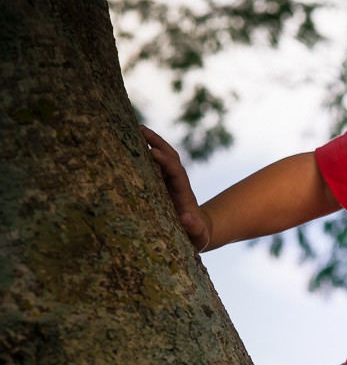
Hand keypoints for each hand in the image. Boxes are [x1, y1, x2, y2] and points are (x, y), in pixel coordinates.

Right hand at [142, 125, 212, 250]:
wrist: (199, 232)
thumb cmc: (198, 236)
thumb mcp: (199, 236)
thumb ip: (195, 229)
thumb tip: (187, 218)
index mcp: (184, 194)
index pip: (177, 173)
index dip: (166, 162)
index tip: (153, 153)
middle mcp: (177, 184)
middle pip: (170, 158)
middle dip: (158, 143)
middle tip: (140, 128)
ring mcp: (168, 183)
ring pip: (162, 158)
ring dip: (152, 142)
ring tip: (135, 128)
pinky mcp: (160, 186)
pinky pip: (152, 166)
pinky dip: (144, 153)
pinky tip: (129, 144)